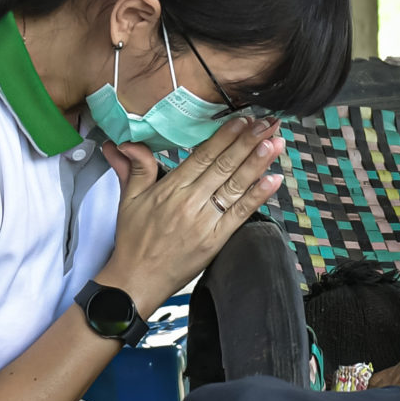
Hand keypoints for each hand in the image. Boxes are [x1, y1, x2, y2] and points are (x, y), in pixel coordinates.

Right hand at [95, 116, 285, 311]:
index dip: (225, 136)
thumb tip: (124, 143)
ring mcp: (205, 221)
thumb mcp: (128, 199)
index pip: (203, 156)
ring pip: (236, 186)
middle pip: (224, 166)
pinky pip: (240, 214)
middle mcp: (190, 202)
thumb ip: (135, 168)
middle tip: (268, 123)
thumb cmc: (133, 241)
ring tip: (275, 142)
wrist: (136, 280)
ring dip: (258, 163)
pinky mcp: (216, 240)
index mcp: (170, 188)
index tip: (242, 120)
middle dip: (249, 142)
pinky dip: (257, 196)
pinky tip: (273, 180)